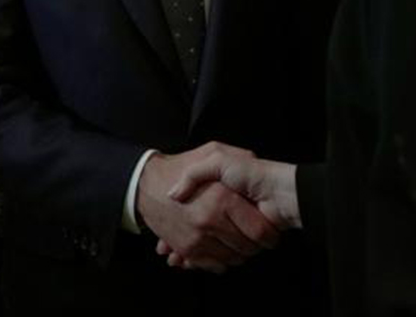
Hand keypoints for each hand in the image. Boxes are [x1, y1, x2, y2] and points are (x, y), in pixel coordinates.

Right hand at [136, 143, 281, 273]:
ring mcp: (197, 238)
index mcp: (222, 199)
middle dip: (255, 244)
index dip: (269, 232)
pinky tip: (220, 246)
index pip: (259, 231)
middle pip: (247, 248)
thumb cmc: (180, 165)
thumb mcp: (213, 151)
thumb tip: (257, 169)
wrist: (145, 182)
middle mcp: (209, 221)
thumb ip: (239, 156)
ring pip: (232, 259)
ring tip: (238, 239)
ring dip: (239, 254)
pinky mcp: (186, 249)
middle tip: (254, 234)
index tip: (269, 229)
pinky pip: (212, 265)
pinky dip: (220, 261)